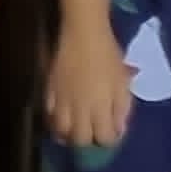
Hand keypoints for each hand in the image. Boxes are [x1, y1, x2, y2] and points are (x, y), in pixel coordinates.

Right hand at [45, 14, 132, 152]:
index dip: (110, 138)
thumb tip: (119, 128)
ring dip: (69, 134)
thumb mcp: (122, 80)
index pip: (105, 138)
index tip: (113, 132)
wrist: (82, 31)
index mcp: (101, 107)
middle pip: (80, 139)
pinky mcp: (48, 90)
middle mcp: (79, 109)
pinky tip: (60, 118)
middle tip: (93, 132)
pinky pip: (48, 114)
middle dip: (89, 140)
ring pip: (61, 130)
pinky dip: (54, 121)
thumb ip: (122, 107)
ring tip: (74, 130)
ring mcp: (61, 101)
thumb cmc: (107, 53)